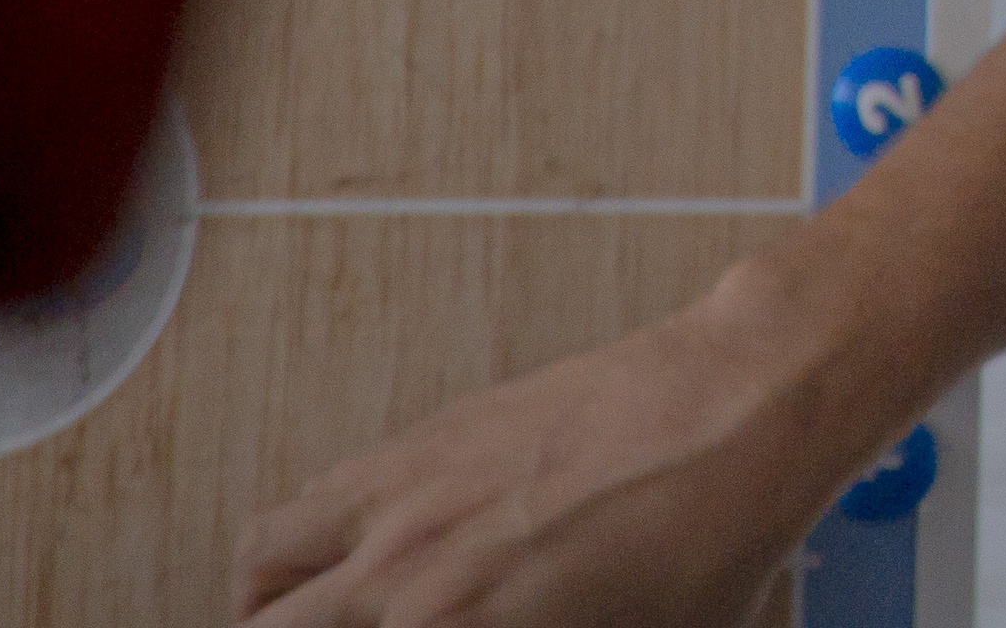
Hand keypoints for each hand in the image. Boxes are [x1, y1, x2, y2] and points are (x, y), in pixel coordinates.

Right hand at [234, 276, 879, 627]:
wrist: (742, 401)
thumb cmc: (714, 534)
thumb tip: (503, 624)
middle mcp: (400, 569)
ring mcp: (401, 496)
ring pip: (263, 565)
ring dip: (273, 606)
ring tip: (315, 623)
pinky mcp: (421, 441)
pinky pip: (310, 502)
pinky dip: (299, 546)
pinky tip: (350, 565)